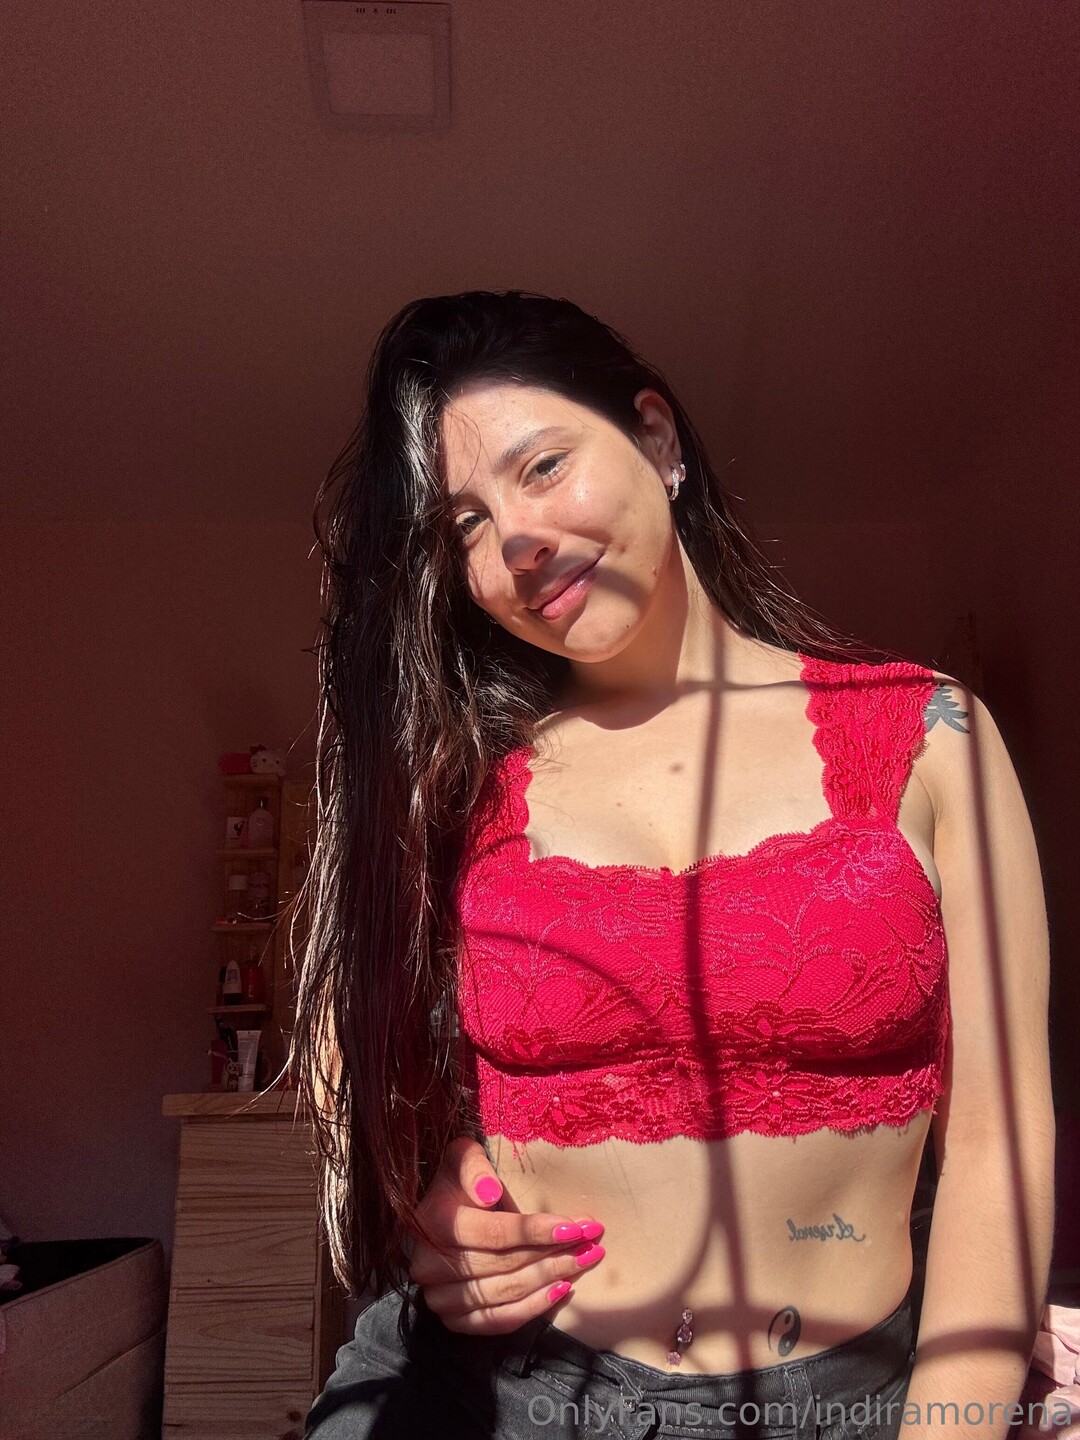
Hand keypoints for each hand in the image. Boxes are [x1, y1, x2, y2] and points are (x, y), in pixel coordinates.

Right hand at [408, 1135, 605, 1334]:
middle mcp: (430, 1267)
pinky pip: (499, 1321)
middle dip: (554, 1253)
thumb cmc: (459, 1182)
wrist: (438, 1215)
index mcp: (433, 1224)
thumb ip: (473, 1167)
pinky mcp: (454, 1321)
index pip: (494, 1233)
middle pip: (505, 1265)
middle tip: (591, 1243)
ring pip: (507, 1294)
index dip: (536, 1231)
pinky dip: (533, 1308)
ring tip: (584, 1260)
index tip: (575, 1227)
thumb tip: (490, 1192)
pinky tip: (563, 1289)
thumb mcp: (462, 1158)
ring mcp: (440, 1299)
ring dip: (551, 1278)